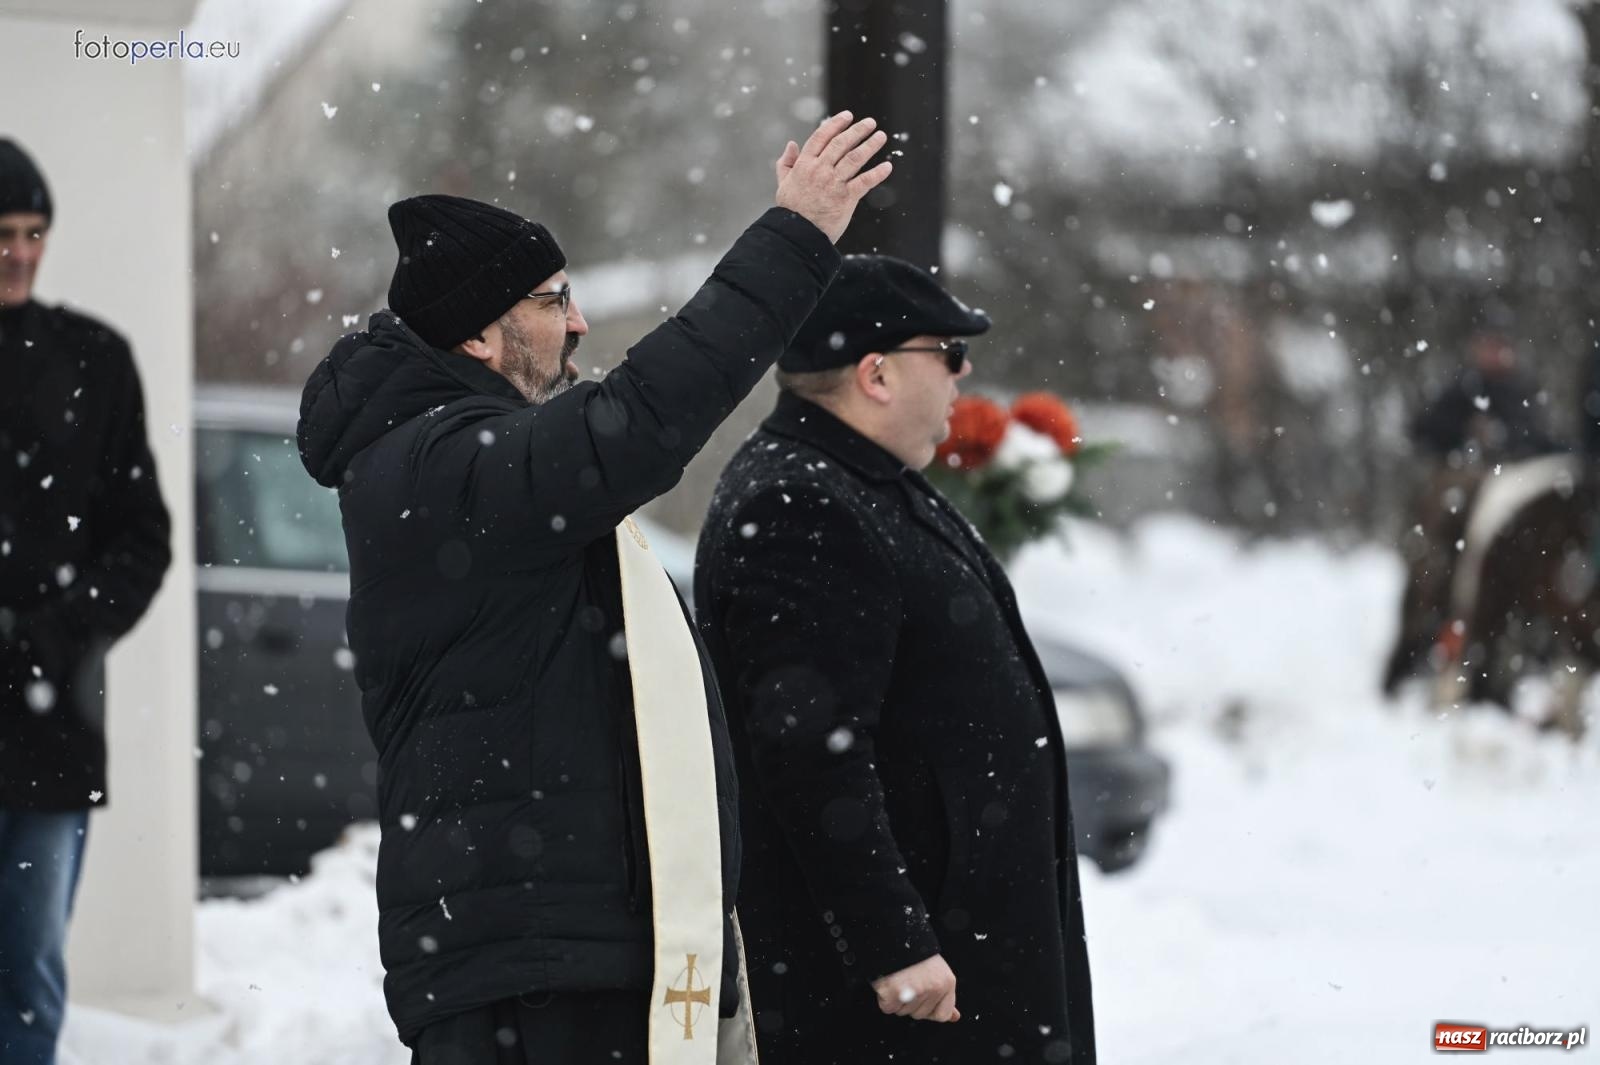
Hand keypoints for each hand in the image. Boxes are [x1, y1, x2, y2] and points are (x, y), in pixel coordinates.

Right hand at [774, 110, 892, 242]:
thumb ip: (786, 163)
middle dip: (858, 130)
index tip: (848, 116)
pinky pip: (864, 182)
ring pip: (855, 158)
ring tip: (881, 136)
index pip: (822, 136)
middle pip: (841, 143)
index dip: (836, 124)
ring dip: (870, 145)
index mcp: (804, 164)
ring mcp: (833, 183)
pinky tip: (888, 167)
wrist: (798, 234)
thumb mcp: (783, 183)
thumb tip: (791, 144)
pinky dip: (877, 174)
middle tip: (871, 122)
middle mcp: (820, 170)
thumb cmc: (791, 210)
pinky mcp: (846, 198)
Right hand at [871, 953, 959, 1022]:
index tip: (922, 997)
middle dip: (912, 1003)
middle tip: (908, 981)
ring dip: (898, 1000)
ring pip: (904, 1012)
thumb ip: (945, 996)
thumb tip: (954, 1017)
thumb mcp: (938, 971)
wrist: (894, 935)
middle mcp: (933, 988)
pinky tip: (889, 982)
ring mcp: (914, 992)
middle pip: (920, 1015)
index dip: (930, 1008)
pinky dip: (885, 999)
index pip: (943, 1014)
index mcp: (947, 982)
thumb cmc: (915, 953)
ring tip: (898, 979)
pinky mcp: (894, 993)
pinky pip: (888, 1008)